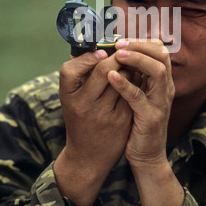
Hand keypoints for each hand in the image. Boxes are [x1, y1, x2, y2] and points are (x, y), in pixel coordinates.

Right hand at [54, 49, 132, 205]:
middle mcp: (84, 106)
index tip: (100, 53)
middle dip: (116, 58)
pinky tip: (137, 78)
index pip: (70, 70)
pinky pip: (132, 93)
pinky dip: (136, 82)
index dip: (87, 58)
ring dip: (129, 67)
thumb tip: (91, 48)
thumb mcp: (71, 99)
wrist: (88, 157)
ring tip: (130, 63)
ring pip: (123, 80)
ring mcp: (105, 114)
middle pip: (103, 71)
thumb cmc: (79, 120)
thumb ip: (78, 74)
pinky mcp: (122, 121)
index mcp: (68, 98)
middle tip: (122, 52)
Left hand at [108, 39, 174, 167]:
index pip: (160, 51)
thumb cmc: (139, 122)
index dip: (143, 41)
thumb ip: (136, 77)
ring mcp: (161, 103)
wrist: (147, 155)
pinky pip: (139, 97)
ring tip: (117, 54)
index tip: (123, 38)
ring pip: (157, 71)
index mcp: (163, 82)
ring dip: (136, 59)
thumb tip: (120, 53)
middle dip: (140, 45)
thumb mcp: (141, 95)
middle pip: (162, 56)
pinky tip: (111, 77)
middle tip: (119, 43)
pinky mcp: (150, 118)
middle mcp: (166, 89)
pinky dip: (125, 85)